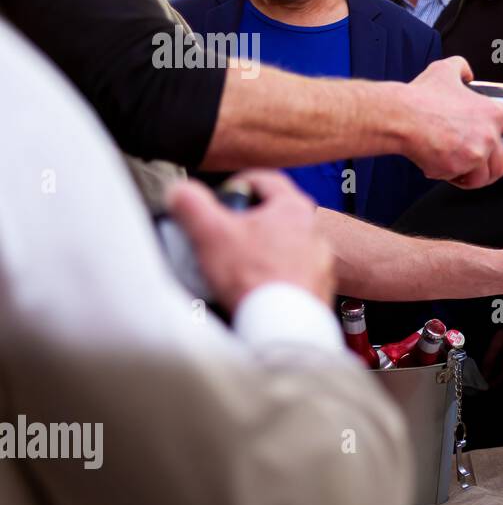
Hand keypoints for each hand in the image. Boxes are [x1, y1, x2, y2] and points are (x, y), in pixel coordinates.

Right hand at [167, 170, 334, 309]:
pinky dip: (273, 275)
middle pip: (274, 214)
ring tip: (236, 266)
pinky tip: (255, 287)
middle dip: (246, 223)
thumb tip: (180, 191)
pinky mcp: (318, 286)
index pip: (265, 179)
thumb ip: (190, 203)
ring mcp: (320, 260)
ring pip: (283, 245)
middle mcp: (314, 230)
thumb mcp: (209, 232)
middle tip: (223, 236)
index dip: (236, 184)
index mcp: (294, 208)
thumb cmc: (253, 278)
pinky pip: (292, 272)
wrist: (282, 325)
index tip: (221, 199)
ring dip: (260, 250)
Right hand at [400, 57, 502, 187]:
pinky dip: (450, 177)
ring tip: (459, 170)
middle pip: (502, 164)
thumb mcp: (445, 70)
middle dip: (492, 167)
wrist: (402, 117)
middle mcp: (487, 136)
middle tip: (479, 164)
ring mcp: (474, 155)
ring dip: (473, 176)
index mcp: (491, 113)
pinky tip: (439, 167)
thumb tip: (466, 72)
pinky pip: (458, 179)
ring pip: (483, 176)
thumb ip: (461, 68)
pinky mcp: (456, 169)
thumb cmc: (422, 95)